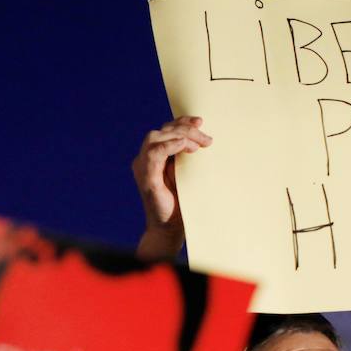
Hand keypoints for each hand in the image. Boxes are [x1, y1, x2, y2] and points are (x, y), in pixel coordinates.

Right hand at [132, 115, 211, 259]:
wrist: (173, 228)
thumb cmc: (183, 201)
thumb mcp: (189, 172)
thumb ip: (189, 155)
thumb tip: (204, 137)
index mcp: (154, 157)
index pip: (165, 130)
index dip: (181, 122)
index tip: (201, 122)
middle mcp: (144, 160)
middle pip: (161, 132)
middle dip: (185, 129)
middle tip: (207, 140)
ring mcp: (143, 168)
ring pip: (155, 138)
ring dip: (180, 137)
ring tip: (199, 146)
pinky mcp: (147, 178)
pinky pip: (154, 154)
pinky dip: (170, 146)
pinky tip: (186, 147)